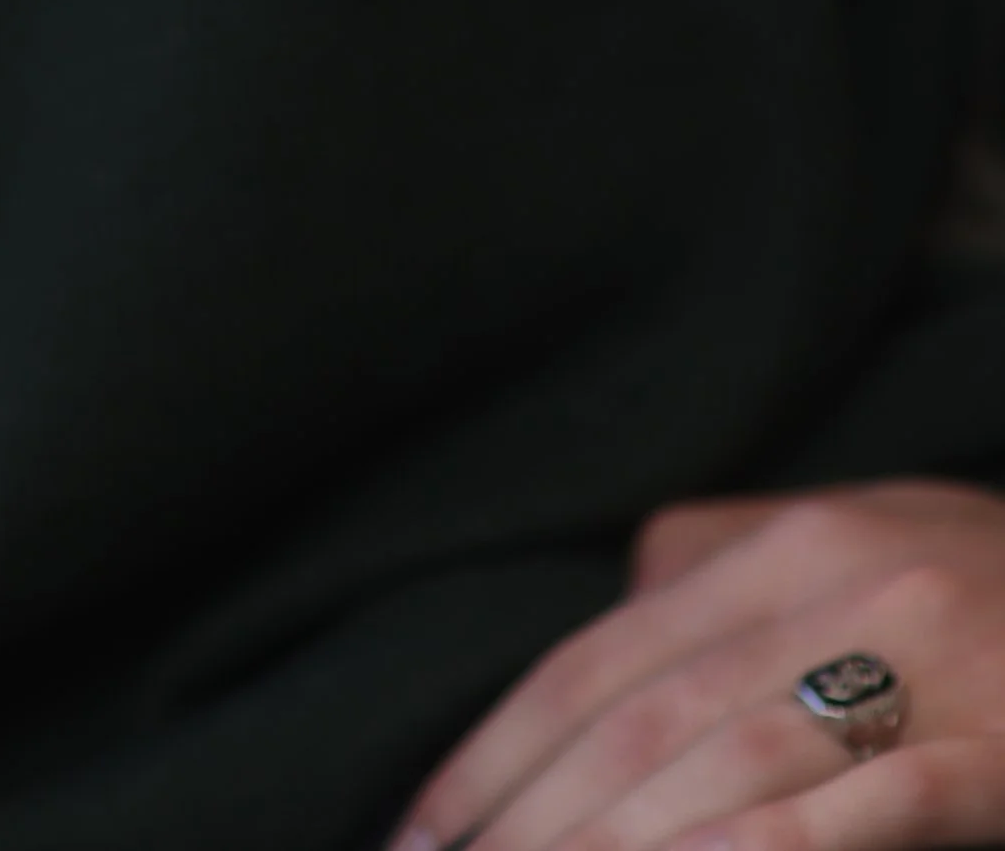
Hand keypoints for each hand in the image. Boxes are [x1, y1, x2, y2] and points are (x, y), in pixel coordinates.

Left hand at [388, 478, 1004, 847]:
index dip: (494, 752)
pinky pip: (863, 801)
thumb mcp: (869, 542)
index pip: (597, 659)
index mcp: (781, 545)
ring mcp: (922, 658)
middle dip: (524, 819)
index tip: (416, 838)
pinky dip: (757, 846)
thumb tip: (621, 606)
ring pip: (721, 758)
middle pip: (635, 716)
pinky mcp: (1000, 742)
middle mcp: (831, 582)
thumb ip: (733, 563)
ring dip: (607, 845)